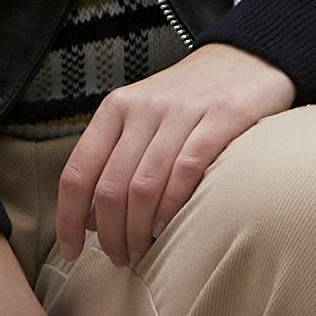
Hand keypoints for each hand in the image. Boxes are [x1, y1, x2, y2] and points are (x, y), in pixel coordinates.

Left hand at [50, 42, 298, 268]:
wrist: (247, 58)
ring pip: (144, 187)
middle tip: (119, 257)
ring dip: (138, 230)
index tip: (72, 250)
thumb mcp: (143, 119)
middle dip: (110, 234)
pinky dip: (172, 208)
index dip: (68, 218)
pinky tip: (168, 228)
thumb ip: (114, 160)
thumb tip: (87, 218)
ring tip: (141, 251)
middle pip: (110, 187)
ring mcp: (182, 112)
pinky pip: (185, 172)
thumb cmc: (191, 99)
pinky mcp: (221, 118)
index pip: (77, 172)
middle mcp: (143, 107)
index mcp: (116, 109)